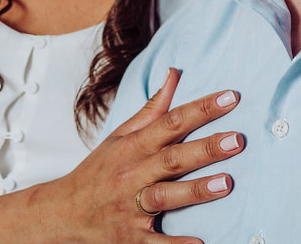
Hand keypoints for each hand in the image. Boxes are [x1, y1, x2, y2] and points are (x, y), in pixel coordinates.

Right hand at [36, 69, 243, 243]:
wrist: (63, 213)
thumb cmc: (98, 171)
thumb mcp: (120, 135)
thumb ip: (152, 109)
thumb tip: (175, 74)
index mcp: (133, 147)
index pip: (171, 122)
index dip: (200, 109)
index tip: (229, 98)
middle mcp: (133, 174)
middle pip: (172, 158)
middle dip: (205, 148)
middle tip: (237, 140)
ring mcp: (131, 207)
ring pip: (166, 196)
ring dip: (196, 190)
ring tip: (226, 183)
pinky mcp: (131, 237)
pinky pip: (156, 242)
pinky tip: (200, 243)